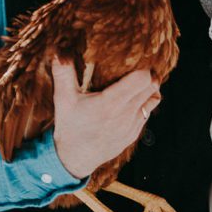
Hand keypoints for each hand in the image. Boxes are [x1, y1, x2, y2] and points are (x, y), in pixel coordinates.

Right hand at [51, 60, 159, 179]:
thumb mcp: (62, 99)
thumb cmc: (68, 127)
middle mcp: (125, 115)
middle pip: (152, 87)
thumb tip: (58, 51)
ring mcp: (132, 126)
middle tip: (138, 67)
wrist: (73, 159)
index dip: (142, 68)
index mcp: (110, 104)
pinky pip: (147, 112)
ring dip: (149, 88)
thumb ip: (62, 73)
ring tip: (138, 80)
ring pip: (153, 99)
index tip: (134, 61)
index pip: (142, 80)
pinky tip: (133, 97)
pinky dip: (144, 102)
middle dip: (148, 75)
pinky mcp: (134, 134)